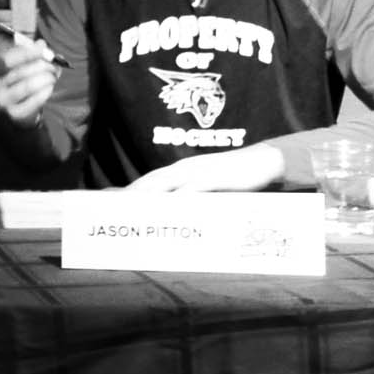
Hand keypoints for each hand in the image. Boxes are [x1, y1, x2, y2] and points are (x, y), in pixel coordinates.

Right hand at [0, 40, 59, 127]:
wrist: (21, 109)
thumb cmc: (24, 81)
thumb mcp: (26, 64)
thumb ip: (33, 52)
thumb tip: (41, 44)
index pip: (7, 59)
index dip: (28, 54)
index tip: (45, 52)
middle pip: (20, 72)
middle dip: (42, 67)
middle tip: (54, 67)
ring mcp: (2, 100)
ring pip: (27, 85)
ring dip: (45, 79)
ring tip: (53, 77)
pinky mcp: (14, 113)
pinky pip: (34, 101)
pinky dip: (45, 92)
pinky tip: (50, 89)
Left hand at [125, 143, 286, 192]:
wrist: (264, 162)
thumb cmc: (234, 176)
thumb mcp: (208, 185)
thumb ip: (192, 195)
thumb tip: (176, 212)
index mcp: (181, 170)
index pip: (149, 180)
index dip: (130, 189)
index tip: (110, 200)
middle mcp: (185, 168)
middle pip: (151, 182)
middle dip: (130, 194)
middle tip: (110, 208)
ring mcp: (198, 172)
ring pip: (166, 183)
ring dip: (147, 195)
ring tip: (129, 208)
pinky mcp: (215, 178)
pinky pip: (193, 188)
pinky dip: (180, 197)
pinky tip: (170, 207)